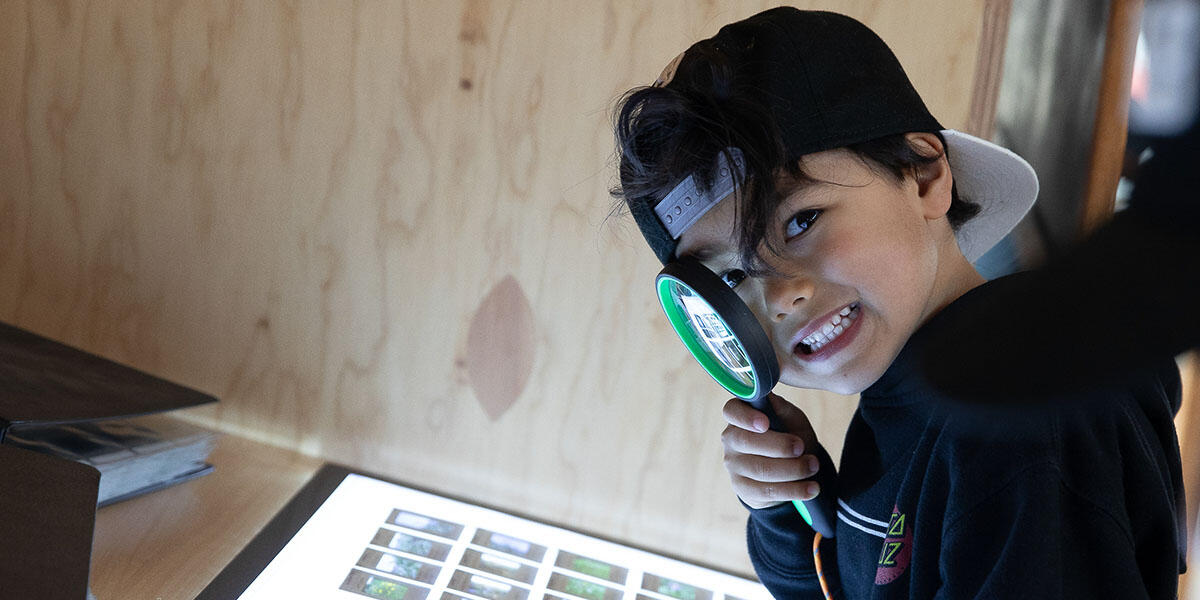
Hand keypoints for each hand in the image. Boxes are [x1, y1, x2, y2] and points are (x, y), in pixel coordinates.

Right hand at [721, 393, 822, 509]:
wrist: (788, 469)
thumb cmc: (788, 435)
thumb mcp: (790, 419)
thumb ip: (781, 409)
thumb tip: (770, 397)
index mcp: (739, 416)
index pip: (731, 411)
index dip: (746, 417)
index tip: (766, 423)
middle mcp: (731, 440)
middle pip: (746, 442)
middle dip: (778, 446)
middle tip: (801, 447)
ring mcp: (734, 466)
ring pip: (760, 469)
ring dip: (792, 469)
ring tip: (813, 466)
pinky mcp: (743, 489)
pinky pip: (767, 492)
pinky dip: (793, 490)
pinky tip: (811, 488)